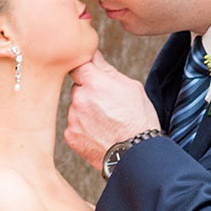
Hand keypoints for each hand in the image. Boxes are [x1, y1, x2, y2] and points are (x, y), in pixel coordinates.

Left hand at [65, 49, 160, 170]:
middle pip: (78, 88)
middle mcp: (80, 98)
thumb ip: (107, 70)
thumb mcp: (131, 88)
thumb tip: (93, 54)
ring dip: (86, 111)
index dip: (87, 70)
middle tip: (108, 106)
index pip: (79, 65)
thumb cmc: (139, 120)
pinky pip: (74, 125)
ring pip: (75, 108)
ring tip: (107, 123)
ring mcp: (73, 118)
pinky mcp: (70, 135)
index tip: (92, 76)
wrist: (136, 155)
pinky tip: (100, 134)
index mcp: (95, 82)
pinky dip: (83, 128)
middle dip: (88, 93)